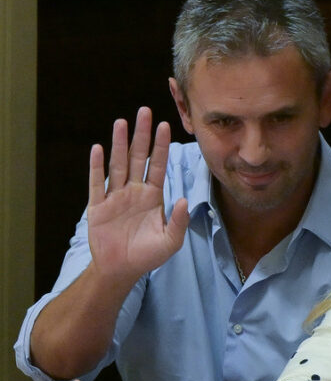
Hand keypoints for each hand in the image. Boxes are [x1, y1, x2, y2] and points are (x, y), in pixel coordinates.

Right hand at [87, 106, 188, 285]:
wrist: (121, 269)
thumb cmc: (148, 255)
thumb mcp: (170, 241)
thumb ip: (179, 221)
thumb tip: (183, 200)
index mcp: (153, 197)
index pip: (159, 165)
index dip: (161, 146)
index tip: (165, 125)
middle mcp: (134, 191)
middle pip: (138, 157)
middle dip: (141, 135)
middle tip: (144, 111)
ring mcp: (115, 196)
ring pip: (118, 164)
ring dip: (119, 143)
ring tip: (122, 122)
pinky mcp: (98, 206)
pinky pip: (97, 183)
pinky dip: (97, 166)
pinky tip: (98, 148)